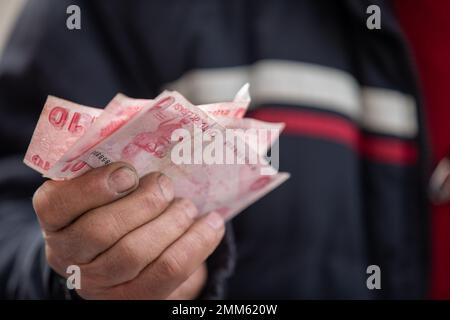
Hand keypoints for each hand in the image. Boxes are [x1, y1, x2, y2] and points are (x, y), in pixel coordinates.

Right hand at [32, 162, 224, 298]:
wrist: (124, 251)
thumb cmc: (116, 203)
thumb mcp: (104, 182)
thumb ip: (111, 158)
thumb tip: (146, 121)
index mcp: (55, 217)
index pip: (56, 203)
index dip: (93, 186)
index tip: (129, 171)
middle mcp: (67, 255)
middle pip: (101, 231)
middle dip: (143, 203)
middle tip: (166, 185)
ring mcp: (97, 283)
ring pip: (135, 254)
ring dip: (171, 222)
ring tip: (188, 206)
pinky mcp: (132, 298)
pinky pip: (166, 273)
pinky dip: (195, 244)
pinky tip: (211, 225)